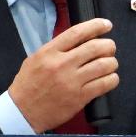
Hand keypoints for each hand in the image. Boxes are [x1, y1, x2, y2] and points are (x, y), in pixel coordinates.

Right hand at [9, 18, 119, 132]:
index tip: (106, 25)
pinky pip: (104, 84)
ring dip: (112, 62)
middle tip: (110, 48)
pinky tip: (110, 78)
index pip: (77, 32)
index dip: (96, 26)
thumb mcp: (36, 59)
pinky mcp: (79, 98)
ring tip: (110, 64)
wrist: (22, 111)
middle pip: (95, 47)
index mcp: (49, 52)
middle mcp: (61, 64)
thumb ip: (57, 48)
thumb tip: (81, 40)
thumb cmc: (28, 85)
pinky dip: (112, 79)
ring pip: (103, 65)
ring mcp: (71, 82)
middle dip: (108, 45)